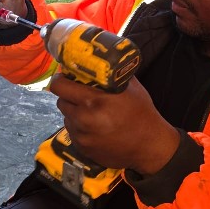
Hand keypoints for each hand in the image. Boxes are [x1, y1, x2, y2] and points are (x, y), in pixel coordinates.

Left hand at [49, 75, 179, 174]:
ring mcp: (81, 136)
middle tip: (79, 94)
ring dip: (74, 112)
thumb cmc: (141, 113)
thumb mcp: (130, 87)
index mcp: (93, 100)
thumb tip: (98, 59)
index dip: (61, 79)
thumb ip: (111, 74)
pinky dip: (79, 127)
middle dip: (68, 96)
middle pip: (61, 101)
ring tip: (90, 112)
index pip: (60, 86)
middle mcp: (83, 118)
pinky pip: (72, 132)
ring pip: (67, 117)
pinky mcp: (82, 149)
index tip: (65, 77)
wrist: (150, 146)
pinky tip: (94, 127)